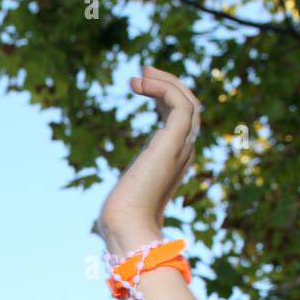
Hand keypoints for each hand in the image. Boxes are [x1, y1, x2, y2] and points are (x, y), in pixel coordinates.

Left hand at [92, 66, 201, 258]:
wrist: (127, 228)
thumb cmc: (121, 217)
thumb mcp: (124, 190)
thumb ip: (127, 186)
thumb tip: (109, 209)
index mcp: (175, 160)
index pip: (181, 119)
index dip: (164, 96)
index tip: (140, 84)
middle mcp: (184, 152)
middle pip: (189, 106)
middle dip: (167, 83)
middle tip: (142, 71)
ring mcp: (181, 148)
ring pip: (190, 101)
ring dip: (166, 81)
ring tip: (139, 76)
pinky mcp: (172, 145)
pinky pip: (181, 105)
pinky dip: (164, 88)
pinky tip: (141, 85)